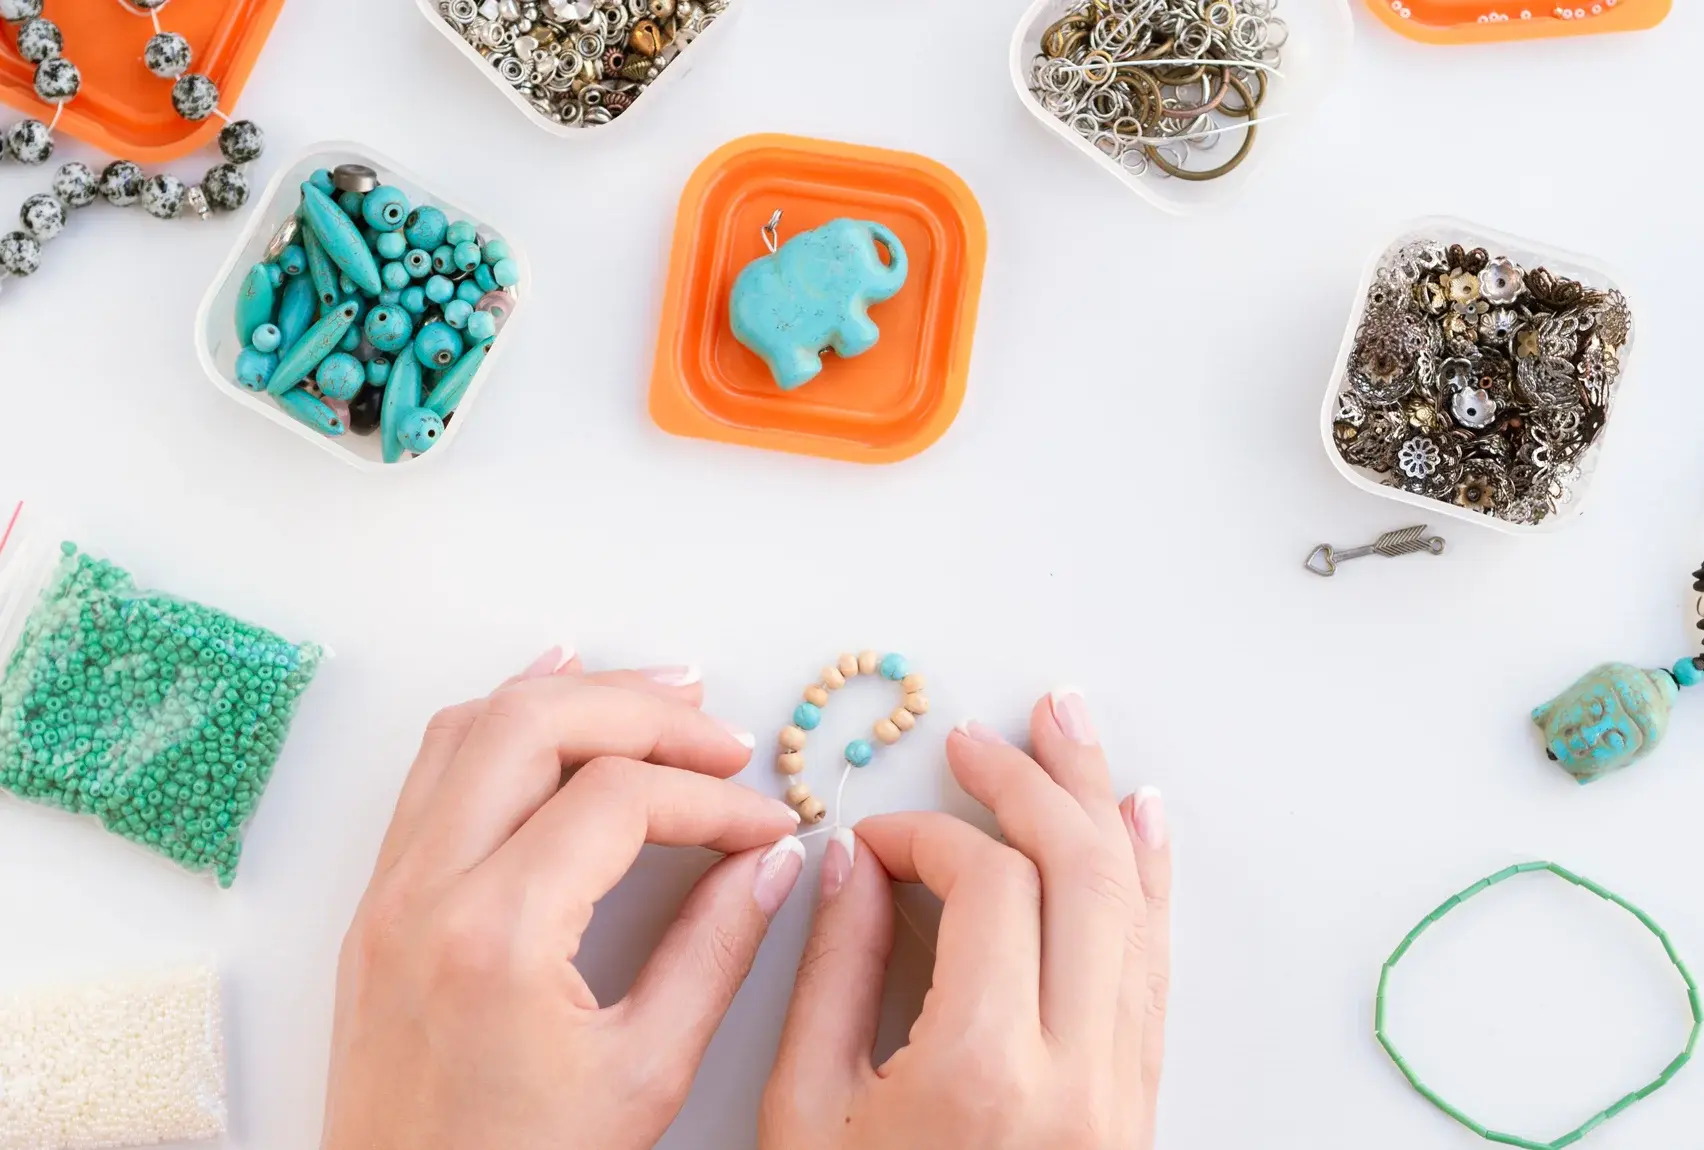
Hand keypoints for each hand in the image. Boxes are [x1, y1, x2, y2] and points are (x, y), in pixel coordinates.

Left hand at [321, 650, 805, 1149]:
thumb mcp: (644, 1075)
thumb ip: (716, 952)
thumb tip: (768, 863)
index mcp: (496, 937)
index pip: (619, 798)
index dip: (711, 797)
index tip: (765, 822)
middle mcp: (426, 893)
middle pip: (536, 724)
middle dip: (645, 711)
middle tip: (720, 738)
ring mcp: (389, 892)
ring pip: (473, 727)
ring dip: (571, 696)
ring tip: (655, 695)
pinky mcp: (379, 904)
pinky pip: (433, 770)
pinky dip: (499, 722)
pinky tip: (549, 703)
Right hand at [761, 690, 1171, 1149]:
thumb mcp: (807, 1112)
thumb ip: (833, 972)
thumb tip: (854, 860)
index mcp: (985, 1076)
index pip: (986, 886)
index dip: (929, 833)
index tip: (880, 834)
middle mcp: (1078, 1079)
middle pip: (1081, 875)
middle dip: (1032, 784)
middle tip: (985, 735)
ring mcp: (1122, 1095)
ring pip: (1135, 911)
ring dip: (1101, 807)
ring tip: (1071, 733)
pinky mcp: (1136, 1107)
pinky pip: (1153, 970)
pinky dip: (1147, 885)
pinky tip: (1140, 825)